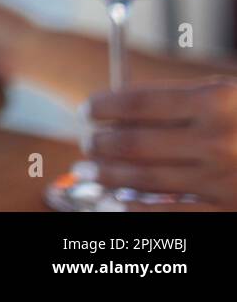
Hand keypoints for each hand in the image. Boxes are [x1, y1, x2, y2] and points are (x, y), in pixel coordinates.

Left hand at [88, 79, 236, 208]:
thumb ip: (180, 104)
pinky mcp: (229, 210)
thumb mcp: (224, 98)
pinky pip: (170, 213)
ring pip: (145, 178)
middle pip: (135, 143)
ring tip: (89, 171)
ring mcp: (223, 178)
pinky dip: (135, 208)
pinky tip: (116, 201)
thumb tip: (119, 118)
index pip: (138, 102)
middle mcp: (217, 139)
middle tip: (87, 144)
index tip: (87, 110)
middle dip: (100, 144)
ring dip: (108, 175)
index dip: (103, 107)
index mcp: (215, 100)